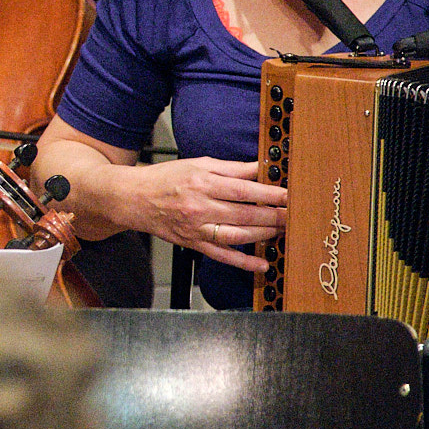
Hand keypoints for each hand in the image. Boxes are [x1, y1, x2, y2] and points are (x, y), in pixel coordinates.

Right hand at [126, 156, 284, 273]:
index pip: (244, 190)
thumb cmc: (166, 178)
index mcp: (202, 182)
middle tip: (295, 215)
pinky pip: (222, 256)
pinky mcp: (193, 244)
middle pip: (245, 214)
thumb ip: (231, 168)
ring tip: (284, 231)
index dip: (270, 194)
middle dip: (274, 216)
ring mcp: (196, 228)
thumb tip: (260, 168)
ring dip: (264, 235)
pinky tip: (263, 264)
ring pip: (237, 236)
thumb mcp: (198, 164)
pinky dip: (244, 262)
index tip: (289, 195)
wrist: (133, 199)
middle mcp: (200, 207)